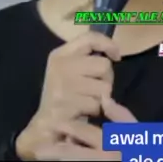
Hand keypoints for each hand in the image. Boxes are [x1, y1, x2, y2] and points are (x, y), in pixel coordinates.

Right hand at [15, 31, 122, 160]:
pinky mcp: (68, 105)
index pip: (89, 38)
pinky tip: (82, 110)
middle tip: (93, 87)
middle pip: (104, 66)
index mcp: (59, 55)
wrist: (46, 122)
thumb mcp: (70, 68)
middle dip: (106, 79)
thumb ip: (89, 55)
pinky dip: (95, 110)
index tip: (116, 55)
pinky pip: (98, 104)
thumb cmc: (64, 93)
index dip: (107, 44)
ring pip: (105, 87)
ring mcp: (63, 86)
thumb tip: (116, 53)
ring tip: (86, 99)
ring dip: (101, 97)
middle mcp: (60, 67)